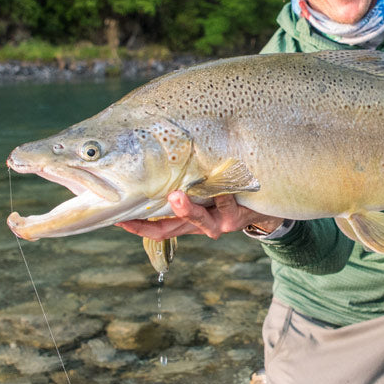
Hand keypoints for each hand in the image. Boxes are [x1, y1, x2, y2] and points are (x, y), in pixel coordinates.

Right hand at [115, 191, 282, 240]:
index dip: (136, 227)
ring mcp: (219, 221)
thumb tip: (149, 156)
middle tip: (141, 207)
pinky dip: (223, 192)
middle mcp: (200, 223)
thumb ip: (180, 179)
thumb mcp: (201, 187)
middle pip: (172, 227)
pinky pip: (228, 203)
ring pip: (201, 220)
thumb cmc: (226, 189)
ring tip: (178, 194)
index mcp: (186, 218)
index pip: (155, 227)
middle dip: (152, 219)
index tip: (116, 219)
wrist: (267, 202)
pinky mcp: (236, 215)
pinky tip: (221, 178)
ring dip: (188, 209)